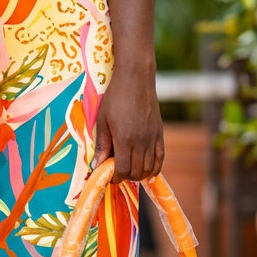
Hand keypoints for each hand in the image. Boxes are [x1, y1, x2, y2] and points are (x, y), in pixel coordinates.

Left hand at [93, 67, 163, 181]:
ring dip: (138, 174)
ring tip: (128, 171)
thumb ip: (102, 145)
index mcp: (125, 139)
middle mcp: (141, 141)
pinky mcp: (160, 133)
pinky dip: (155, 169)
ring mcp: (153, 138)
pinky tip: (149, 175)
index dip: (114, 177)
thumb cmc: (115, 97)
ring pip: (148, 168)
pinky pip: (160, 158)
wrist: (136, 79)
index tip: (108, 176)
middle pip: (136, 171)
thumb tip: (96, 167)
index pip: (122, 169)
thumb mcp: (103, 121)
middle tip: (116, 172)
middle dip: (125, 176)